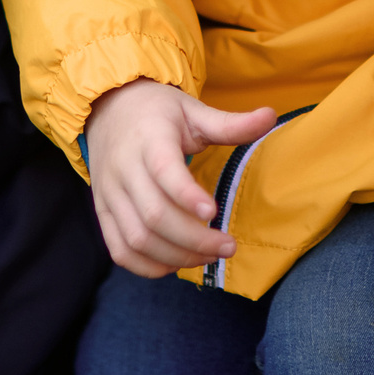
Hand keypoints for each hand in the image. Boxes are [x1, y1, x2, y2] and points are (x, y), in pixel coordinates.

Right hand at [82, 79, 276, 276]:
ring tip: (209, 256)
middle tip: (228, 246)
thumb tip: (271, 116)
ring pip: (137, 238)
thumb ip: (230, 123)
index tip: (214, 213)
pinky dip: (147, 266)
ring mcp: (109, 194)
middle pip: (154, 215)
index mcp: (149, 139)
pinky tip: (176, 264)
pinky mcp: (102, 212)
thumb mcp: (193, 110)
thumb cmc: (158, 111)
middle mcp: (124, 169)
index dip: (187, 195)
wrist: (108, 108)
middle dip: (194, 239)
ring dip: (175, 256)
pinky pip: (120, 250)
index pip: (164, 170)